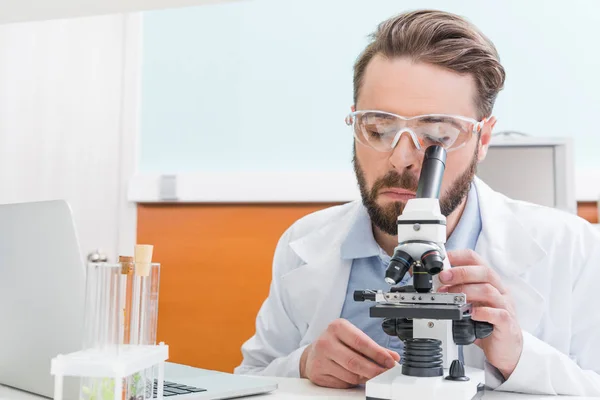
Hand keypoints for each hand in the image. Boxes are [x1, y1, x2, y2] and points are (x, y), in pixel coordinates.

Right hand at [300, 318, 399, 387]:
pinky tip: (353, 376)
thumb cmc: (336, 343)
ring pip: (350, 375)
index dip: (378, 354)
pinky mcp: (317, 374)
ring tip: (369, 374)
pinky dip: (352, 383)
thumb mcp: (353, 338)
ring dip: (364, 377)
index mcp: (337, 327)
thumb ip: (374, 347)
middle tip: (385, 373)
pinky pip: (343, 383)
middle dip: (374, 370)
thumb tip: (393, 357)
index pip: (361, 342)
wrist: (314, 353)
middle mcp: (326, 341)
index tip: (390, 362)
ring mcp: (320, 358)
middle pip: (355, 361)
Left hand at [438, 249, 522, 379]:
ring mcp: (505, 306)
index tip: (443, 259)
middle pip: (484, 272)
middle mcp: (499, 291)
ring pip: (489, 290)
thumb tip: (435, 282)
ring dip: (467, 291)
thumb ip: (458, 291)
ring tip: (451, 296)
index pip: (477, 261)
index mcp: (490, 282)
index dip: (459, 257)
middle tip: (443, 277)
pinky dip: (483, 312)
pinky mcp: (507, 323)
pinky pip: (498, 314)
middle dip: (461, 272)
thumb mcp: (471, 303)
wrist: (506, 348)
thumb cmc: (487, 323)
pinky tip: (472, 313)